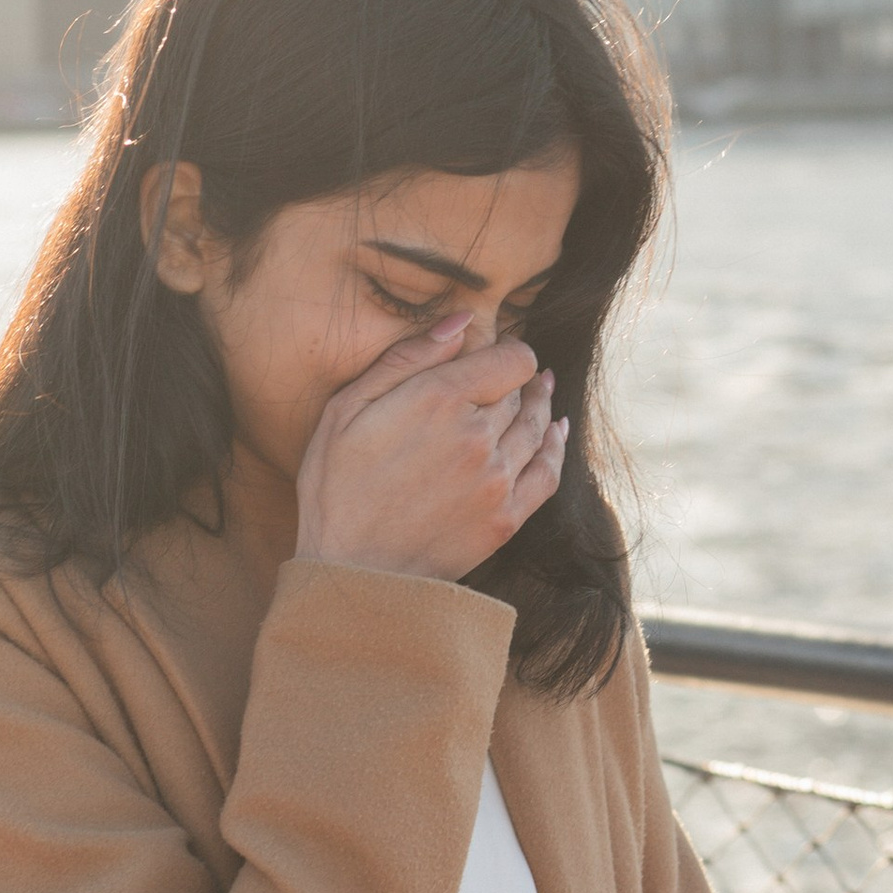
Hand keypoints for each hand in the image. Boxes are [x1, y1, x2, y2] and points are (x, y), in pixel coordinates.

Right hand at [292, 316, 567, 581]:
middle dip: (516, 379)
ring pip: (538, 427)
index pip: (511, 357)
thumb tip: (461, 319)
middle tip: (508, 374)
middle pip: (520, 392)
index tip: (496, 351)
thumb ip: (406, 358)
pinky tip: (556, 433)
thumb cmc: (336, 487)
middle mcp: (477, 436)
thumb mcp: (347, 409)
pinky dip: (556, 447)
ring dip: (541, 406)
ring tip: (539, 393)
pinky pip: (548, 472)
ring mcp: (496, 480)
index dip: (508, 348)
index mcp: (439, 400)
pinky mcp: (505, 518)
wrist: (349, 573)